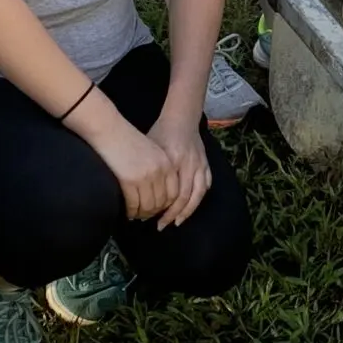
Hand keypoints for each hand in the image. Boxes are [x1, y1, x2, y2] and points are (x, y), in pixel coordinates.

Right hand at [78, 97, 176, 220]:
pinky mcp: (130, 180)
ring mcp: (146, 176)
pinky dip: (130, 211)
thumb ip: (159, 171)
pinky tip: (126, 210)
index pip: (173, 194)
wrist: (111, 132)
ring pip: (148, 206)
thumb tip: (158, 194)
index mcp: (167, 164)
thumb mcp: (152, 153)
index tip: (157, 210)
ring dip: (141, 213)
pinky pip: (133, 204)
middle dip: (152, 212)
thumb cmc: (128, 142)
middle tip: (143, 216)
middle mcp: (160, 171)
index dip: (165, 206)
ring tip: (135, 214)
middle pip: (161, 203)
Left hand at [150, 111, 211, 227]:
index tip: (151, 219)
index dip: (161, 209)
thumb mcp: (149, 149)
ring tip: (178, 221)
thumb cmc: (160, 133)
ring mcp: (199, 163)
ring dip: (188, 210)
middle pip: (184, 197)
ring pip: (198, 193)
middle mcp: (188, 164)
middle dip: (173, 214)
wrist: (181, 118)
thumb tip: (136, 196)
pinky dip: (199, 197)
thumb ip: (148, 171)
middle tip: (162, 225)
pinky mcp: (205, 162)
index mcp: (172, 160)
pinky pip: (205, 184)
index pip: (170, 192)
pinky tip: (191, 206)